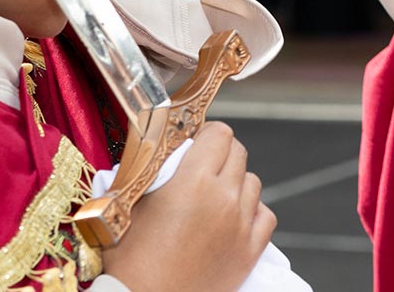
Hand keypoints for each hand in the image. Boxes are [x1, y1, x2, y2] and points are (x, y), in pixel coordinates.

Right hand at [101, 122, 274, 291]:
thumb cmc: (129, 260)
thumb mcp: (128, 204)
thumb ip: (149, 171)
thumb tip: (159, 149)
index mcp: (194, 180)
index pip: (219, 133)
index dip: (206, 134)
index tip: (193, 143)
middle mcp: (225, 198)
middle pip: (239, 153)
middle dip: (220, 154)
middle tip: (200, 167)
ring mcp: (241, 225)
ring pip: (253, 182)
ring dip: (236, 182)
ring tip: (213, 196)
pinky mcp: (250, 251)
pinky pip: (265, 215)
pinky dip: (252, 211)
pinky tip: (233, 218)